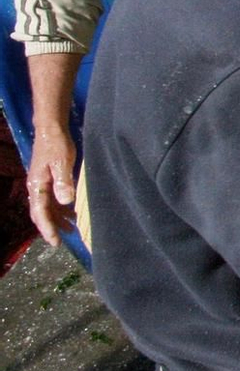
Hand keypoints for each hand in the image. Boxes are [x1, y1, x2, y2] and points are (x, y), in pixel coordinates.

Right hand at [27, 131, 76, 246]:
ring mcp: (42, 183)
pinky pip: (52, 199)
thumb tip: (65, 202)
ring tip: (70, 229)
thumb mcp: (62, 162)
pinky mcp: (49, 179)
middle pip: (42, 213)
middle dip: (50, 228)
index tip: (55, 241)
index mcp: (37, 185)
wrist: (51, 129)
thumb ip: (63, 182)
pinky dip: (60, 208)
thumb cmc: (56, 144)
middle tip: (60, 241)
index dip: (47, 228)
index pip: (40, 213)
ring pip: (48, 207)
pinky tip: (71, 212)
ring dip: (57, 219)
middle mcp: (37, 187)